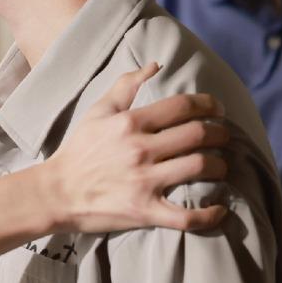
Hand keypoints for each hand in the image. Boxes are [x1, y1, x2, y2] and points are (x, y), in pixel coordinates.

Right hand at [42, 62, 229, 232]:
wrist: (57, 192)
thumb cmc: (80, 149)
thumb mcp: (98, 111)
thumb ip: (125, 85)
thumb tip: (155, 65)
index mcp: (129, 123)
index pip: (182, 106)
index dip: (209, 105)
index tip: (218, 109)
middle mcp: (139, 149)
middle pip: (198, 135)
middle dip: (220, 133)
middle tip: (224, 137)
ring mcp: (144, 182)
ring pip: (200, 168)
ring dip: (219, 166)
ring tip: (220, 165)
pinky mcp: (145, 211)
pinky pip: (187, 216)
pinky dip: (209, 214)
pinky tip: (220, 210)